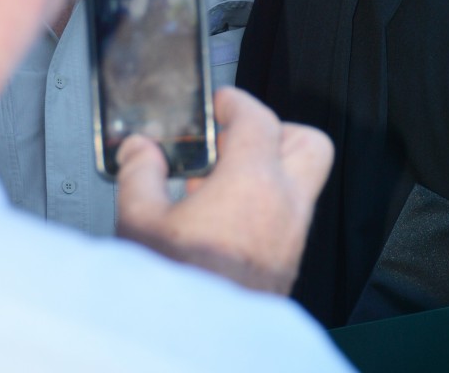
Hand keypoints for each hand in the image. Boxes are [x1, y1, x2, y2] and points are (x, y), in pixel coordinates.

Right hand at [116, 87, 333, 294]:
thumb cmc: (174, 288)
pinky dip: (267, 204)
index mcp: (253, 183)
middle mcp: (285, 206)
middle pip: (309, 143)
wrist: (190, 347)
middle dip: (277, 131)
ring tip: (225, 179)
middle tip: (240, 136)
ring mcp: (292, 237)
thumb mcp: (141, 221)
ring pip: (302, 182)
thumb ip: (140, 174)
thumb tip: (140, 150)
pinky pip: (290, 216)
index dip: (238, 102)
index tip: (220, 103)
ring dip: (271, 170)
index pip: (261, 118)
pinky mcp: (288, 264)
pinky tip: (225, 218)